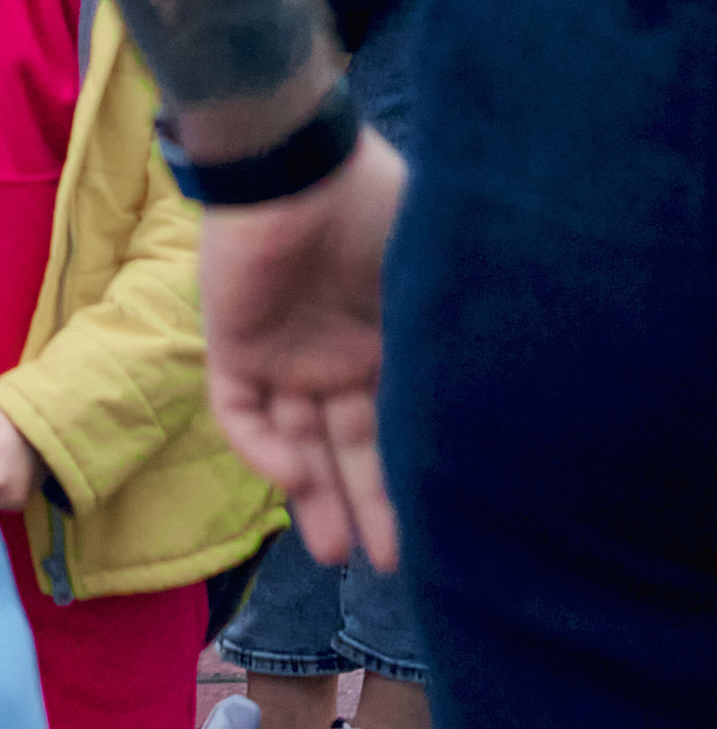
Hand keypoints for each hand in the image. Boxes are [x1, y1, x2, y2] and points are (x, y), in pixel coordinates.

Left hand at [197, 129, 406, 572]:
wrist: (291, 163)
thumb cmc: (372, 209)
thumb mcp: (426, 280)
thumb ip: (443, 342)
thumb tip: (497, 410)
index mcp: (385, 338)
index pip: (394, 422)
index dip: (409, 473)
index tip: (435, 528)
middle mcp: (336, 354)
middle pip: (349, 446)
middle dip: (366, 503)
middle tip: (382, 564)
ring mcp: (283, 352)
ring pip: (296, 442)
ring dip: (314, 496)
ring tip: (338, 553)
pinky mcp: (232, 344)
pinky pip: (239, 412)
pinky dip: (262, 449)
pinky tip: (293, 476)